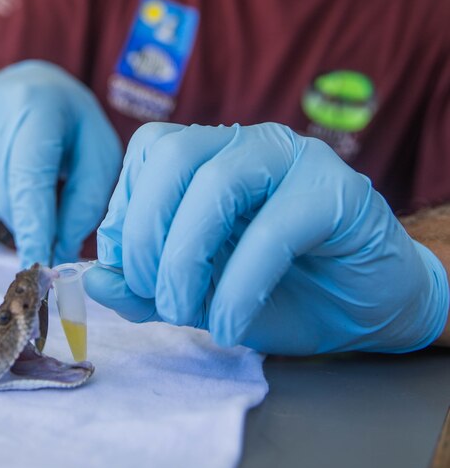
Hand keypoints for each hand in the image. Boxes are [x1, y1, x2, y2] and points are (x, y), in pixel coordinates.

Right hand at [0, 61, 122, 267]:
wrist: (34, 87)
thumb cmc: (72, 128)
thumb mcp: (98, 158)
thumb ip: (83, 207)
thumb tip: (55, 254)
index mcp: (37, 105)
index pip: (29, 177)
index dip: (33, 227)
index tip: (37, 265)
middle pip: (3, 193)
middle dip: (29, 217)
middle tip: (50, 206)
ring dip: (4, 206)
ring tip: (24, 178)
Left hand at [84, 122, 448, 353]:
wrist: (373, 307)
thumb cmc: (284, 293)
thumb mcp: (203, 296)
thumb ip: (149, 286)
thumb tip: (94, 279)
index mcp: (215, 152)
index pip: (149, 149)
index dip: (125, 208)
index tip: (123, 270)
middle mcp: (250, 142)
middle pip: (172, 155)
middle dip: (146, 231)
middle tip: (150, 294)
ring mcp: (295, 157)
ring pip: (216, 181)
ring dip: (184, 256)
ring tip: (184, 311)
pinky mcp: (335, 191)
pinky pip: (272, 229)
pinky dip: (238, 284)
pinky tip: (229, 325)